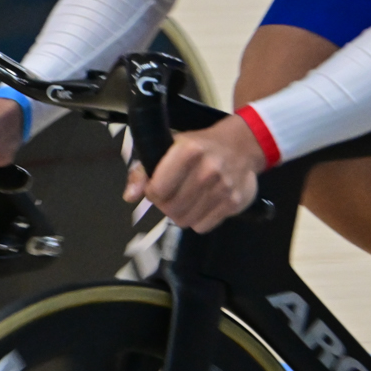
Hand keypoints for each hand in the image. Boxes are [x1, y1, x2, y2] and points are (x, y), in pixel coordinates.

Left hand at [123, 115, 265, 232]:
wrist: (241, 145)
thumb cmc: (199, 146)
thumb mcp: (168, 147)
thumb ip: (143, 171)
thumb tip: (129, 196)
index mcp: (187, 151)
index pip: (157, 190)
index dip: (151, 193)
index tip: (155, 188)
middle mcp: (207, 169)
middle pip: (171, 209)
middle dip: (165, 205)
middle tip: (170, 195)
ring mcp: (223, 187)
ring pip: (186, 221)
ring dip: (180, 214)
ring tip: (185, 199)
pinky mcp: (234, 202)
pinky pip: (203, 226)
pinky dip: (198, 220)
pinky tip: (201, 204)